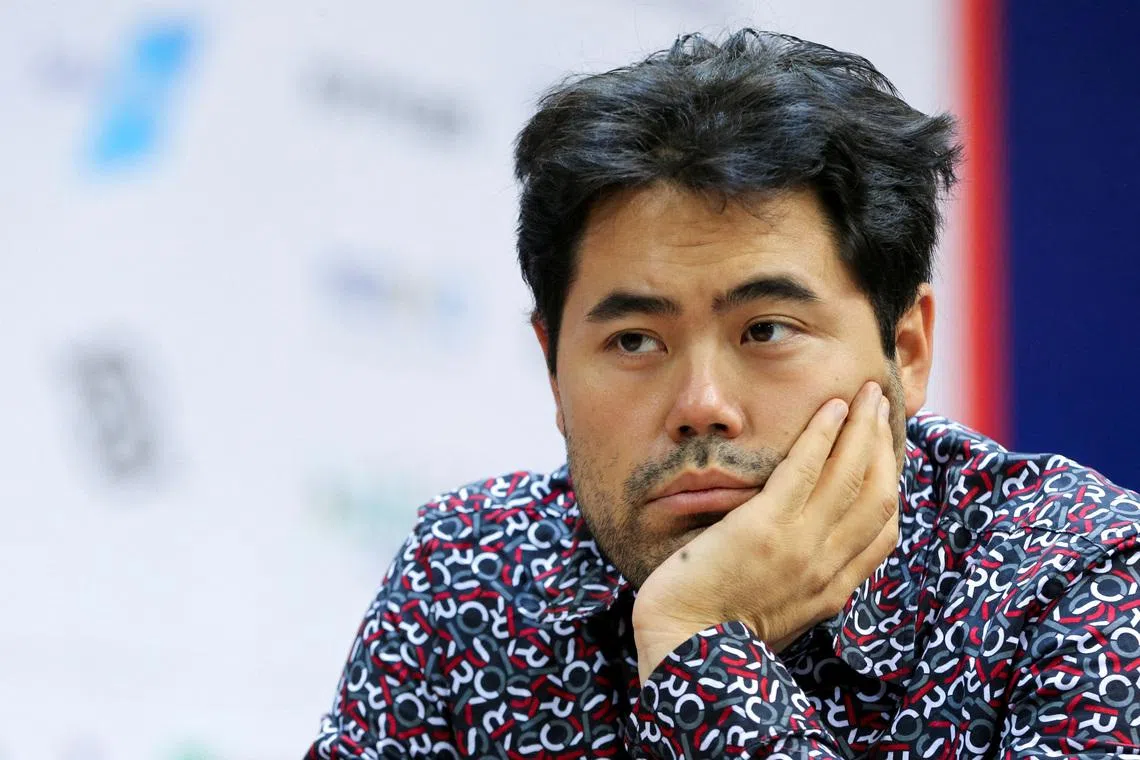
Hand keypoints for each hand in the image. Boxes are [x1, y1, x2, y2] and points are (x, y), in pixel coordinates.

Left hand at [631, 381, 899, 681]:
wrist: (684, 653)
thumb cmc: (715, 634)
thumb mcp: (774, 615)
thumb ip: (795, 583)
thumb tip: (798, 558)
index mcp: (831, 590)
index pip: (882, 532)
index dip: (890, 485)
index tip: (888, 452)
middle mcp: (827, 568)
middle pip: (877, 495)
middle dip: (885, 444)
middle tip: (883, 406)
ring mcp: (800, 548)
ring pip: (850, 476)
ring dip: (863, 428)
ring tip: (867, 394)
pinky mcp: (764, 529)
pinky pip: (804, 471)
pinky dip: (824, 435)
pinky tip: (832, 408)